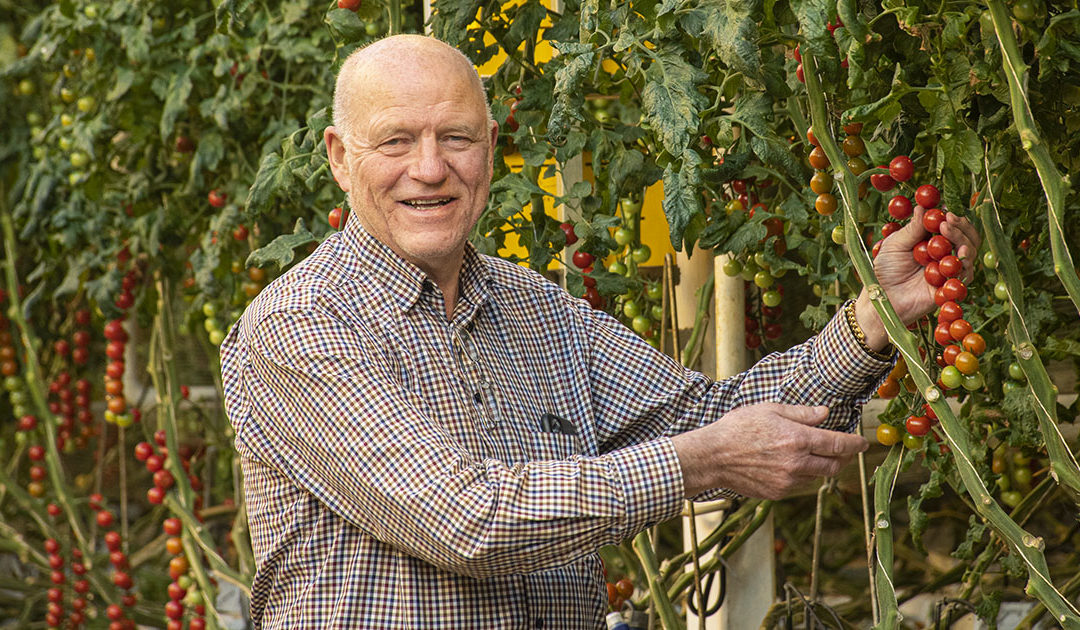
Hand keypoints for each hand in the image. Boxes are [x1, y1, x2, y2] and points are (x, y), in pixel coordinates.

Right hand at [671, 403, 868, 499]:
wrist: (712, 457)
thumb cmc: (738, 428)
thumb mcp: (770, 410)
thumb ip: (801, 414)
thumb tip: (825, 413)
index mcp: (798, 439)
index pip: (839, 444)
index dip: (855, 444)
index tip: (864, 443)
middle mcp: (797, 463)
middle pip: (834, 465)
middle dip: (842, 458)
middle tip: (840, 449)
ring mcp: (788, 481)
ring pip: (817, 476)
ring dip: (820, 466)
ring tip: (809, 454)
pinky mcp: (777, 493)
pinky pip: (799, 485)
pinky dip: (801, 475)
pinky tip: (788, 464)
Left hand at [854, 205, 981, 348]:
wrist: (882, 299)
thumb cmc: (885, 271)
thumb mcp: (895, 245)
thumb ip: (912, 228)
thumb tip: (922, 207)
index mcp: (931, 241)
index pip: (951, 226)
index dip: (952, 218)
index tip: (946, 212)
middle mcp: (944, 254)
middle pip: (966, 237)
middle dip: (960, 227)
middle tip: (948, 221)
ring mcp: (949, 270)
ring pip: (969, 253)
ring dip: (964, 241)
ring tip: (949, 233)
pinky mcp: (951, 287)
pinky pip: (966, 275)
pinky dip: (964, 264)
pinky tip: (957, 256)